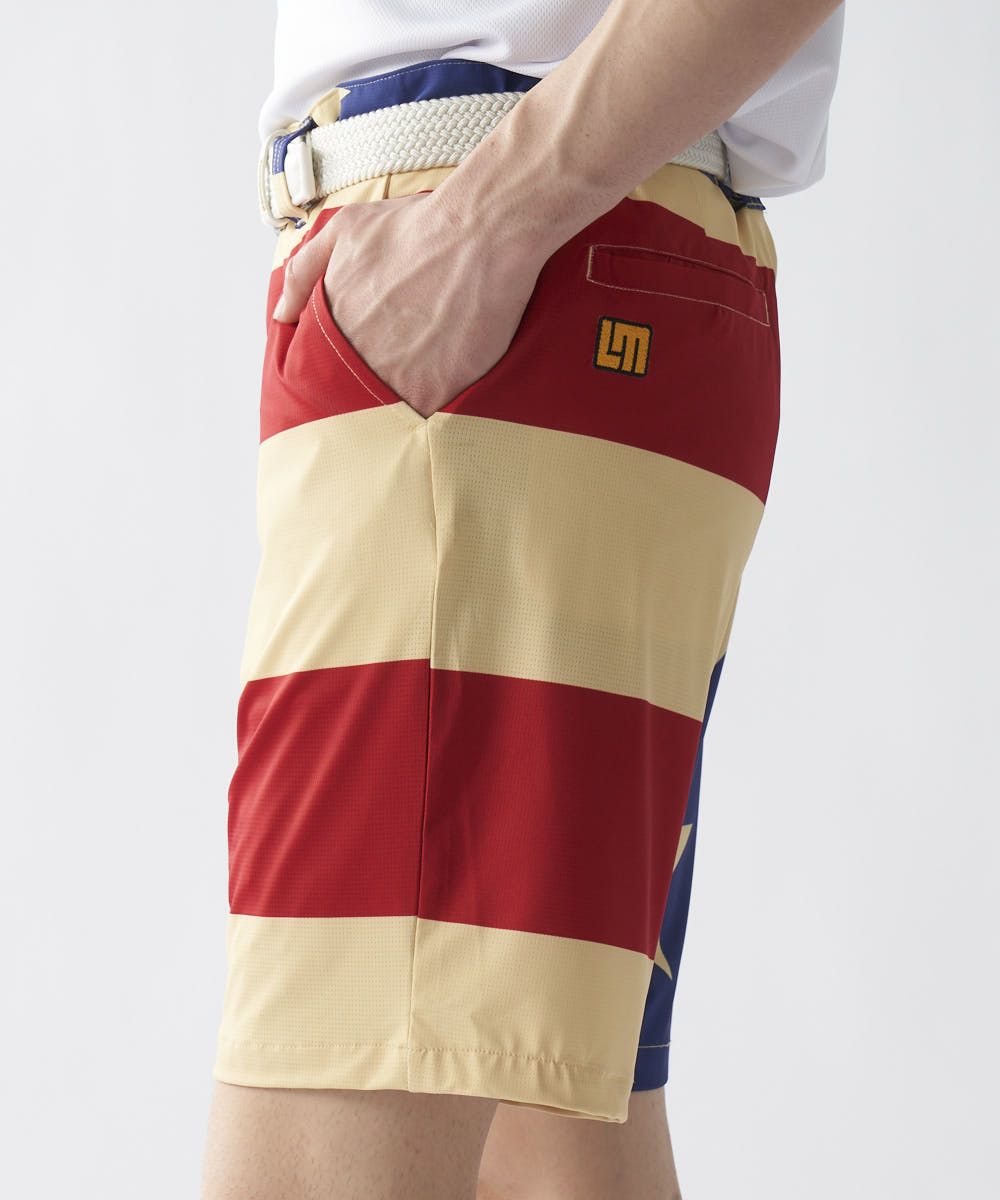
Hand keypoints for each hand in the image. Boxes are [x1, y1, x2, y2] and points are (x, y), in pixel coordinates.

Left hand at [271, 190, 542, 418]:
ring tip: (426, 367)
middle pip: (357, 388)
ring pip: (390, 407)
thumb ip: (303, 274)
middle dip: (375, 376)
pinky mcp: (434, 394)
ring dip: (402, 395)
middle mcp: (356, 358)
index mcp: (333, 326)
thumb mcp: (344, 232)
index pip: (324, 364)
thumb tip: (281, 315)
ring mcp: (394, 380)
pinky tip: (446, 377)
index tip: (366, 351)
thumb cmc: (415, 229)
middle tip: (402, 356)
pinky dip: (434, 404)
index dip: (346, 359)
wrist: (478, 238)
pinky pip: (427, 417)